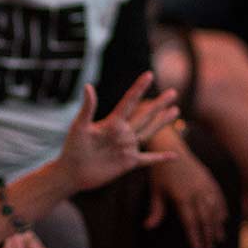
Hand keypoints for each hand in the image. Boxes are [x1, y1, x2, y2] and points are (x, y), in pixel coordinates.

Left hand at [56, 73, 178, 191]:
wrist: (72, 172)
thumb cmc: (72, 148)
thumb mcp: (79, 126)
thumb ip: (88, 108)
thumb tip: (88, 86)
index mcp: (112, 122)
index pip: (129, 102)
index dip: (139, 88)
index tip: (148, 75)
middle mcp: (122, 133)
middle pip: (145, 115)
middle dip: (159, 104)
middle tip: (173, 92)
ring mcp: (127, 147)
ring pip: (149, 132)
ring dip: (162, 122)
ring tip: (175, 111)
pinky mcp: (128, 163)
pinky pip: (148, 159)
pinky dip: (161, 158)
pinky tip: (174, 155)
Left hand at [146, 150, 228, 247]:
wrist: (172, 148)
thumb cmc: (161, 171)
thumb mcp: (156, 190)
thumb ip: (156, 210)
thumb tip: (148, 227)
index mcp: (182, 196)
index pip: (191, 221)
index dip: (195, 237)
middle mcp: (197, 192)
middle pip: (205, 218)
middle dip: (208, 236)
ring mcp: (205, 185)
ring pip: (214, 209)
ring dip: (218, 225)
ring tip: (220, 239)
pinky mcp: (210, 179)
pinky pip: (219, 197)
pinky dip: (222, 209)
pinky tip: (224, 219)